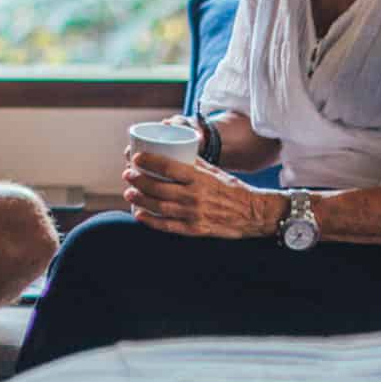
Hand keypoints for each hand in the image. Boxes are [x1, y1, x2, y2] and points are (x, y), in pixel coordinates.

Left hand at [125, 148, 275, 237]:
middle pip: (159, 188)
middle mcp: (196, 196)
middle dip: (139, 181)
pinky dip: (151, 221)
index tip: (135, 158)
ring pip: (160, 207)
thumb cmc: (230, 188)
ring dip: (140, 200)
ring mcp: (195, 214)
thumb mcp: (213, 171)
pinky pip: (168, 226)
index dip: (149, 162)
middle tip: (128, 175)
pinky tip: (139, 215)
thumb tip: (167, 152)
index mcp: (200, 178)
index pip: (169, 168)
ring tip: (129, 192)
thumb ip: (192, 163)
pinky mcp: (196, 229)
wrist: (253, 213)